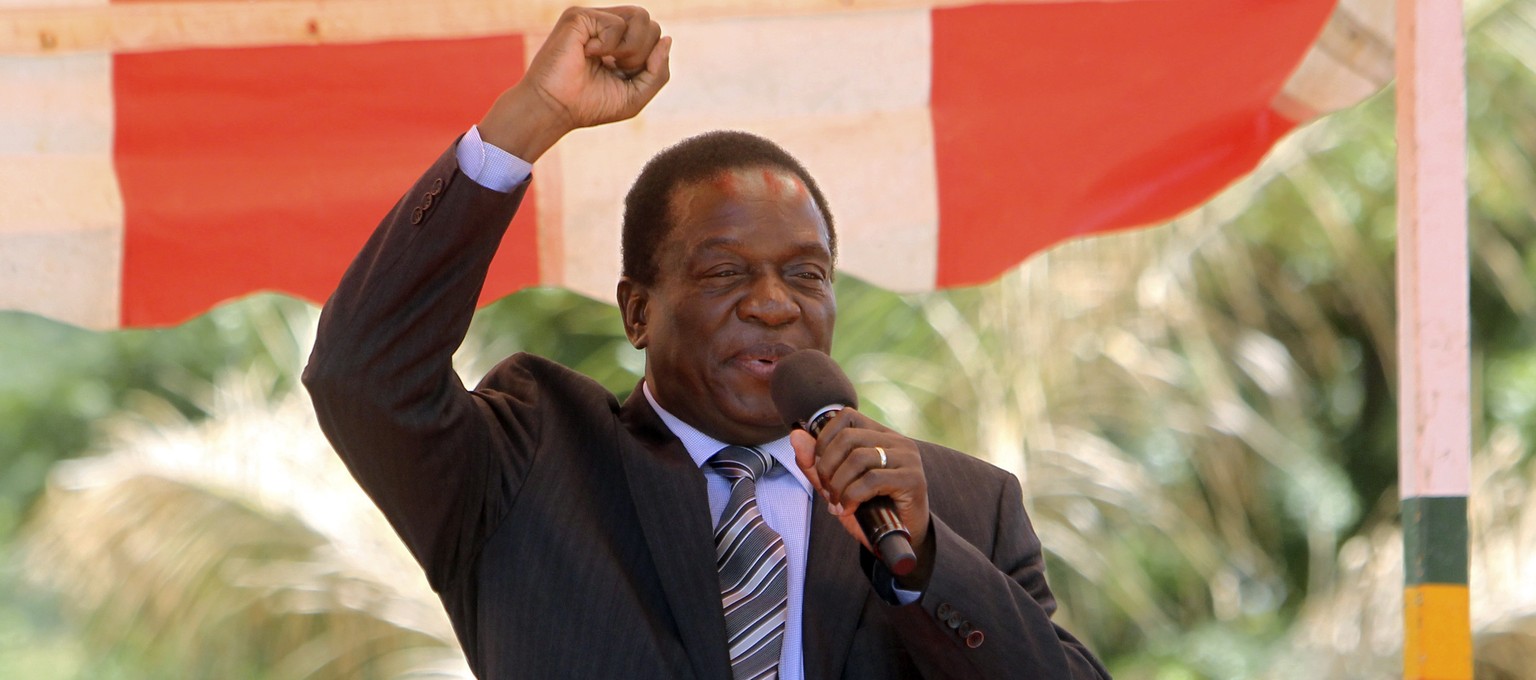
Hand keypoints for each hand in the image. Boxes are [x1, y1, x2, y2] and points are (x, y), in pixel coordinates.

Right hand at [479, 6, 671, 160]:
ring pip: (642, 17)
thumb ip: (658, 71)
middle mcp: (606, 26)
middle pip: (651, 23)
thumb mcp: (635, 95)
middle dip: (642, 55)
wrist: (555, 111)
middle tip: (615, 69)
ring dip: (631, 49)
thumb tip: (668, 39)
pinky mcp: (579, 16)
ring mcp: (593, 19)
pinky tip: (587, 54)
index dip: (649, 59)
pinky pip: (616, 24)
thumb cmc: (590, 106)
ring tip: (605, 61)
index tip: (623, 76)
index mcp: (619, 42)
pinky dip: (608, 46)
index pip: (654, 35)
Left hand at [791, 408, 934, 587]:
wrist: (901, 540)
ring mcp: (907, 458)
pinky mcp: (913, 479)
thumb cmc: (869, 509)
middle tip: (827, 491)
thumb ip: (815, 463)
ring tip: (837, 502)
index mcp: (881, 435)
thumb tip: (795, 435)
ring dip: (838, 484)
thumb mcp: (836, 485)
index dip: (824, 439)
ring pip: (858, 458)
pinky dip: (851, 496)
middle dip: (827, 466)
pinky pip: (870, 480)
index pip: (846, 416)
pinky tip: (849, 509)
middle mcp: (897, 441)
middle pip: (848, 437)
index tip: (819, 467)